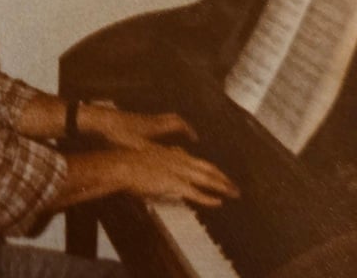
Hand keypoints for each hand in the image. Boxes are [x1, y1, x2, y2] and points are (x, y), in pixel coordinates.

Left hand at [92, 107, 197, 149]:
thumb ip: (155, 156)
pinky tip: (149, 144)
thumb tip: (170, 164)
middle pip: (171, 119)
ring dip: (167, 130)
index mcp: (154, 126)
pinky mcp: (129, 123)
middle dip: (181, 128)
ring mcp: (139, 121)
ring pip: (159, 122)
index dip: (188, 131)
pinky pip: (148, 125)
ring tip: (171, 142)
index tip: (194, 139)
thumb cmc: (117, 133)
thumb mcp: (139, 147)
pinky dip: (154, 133)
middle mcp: (149, 121)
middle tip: (187, 137)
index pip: (177, 124)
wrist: (97, 121)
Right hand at [116, 144, 239, 206]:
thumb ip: (161, 157)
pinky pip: (196, 193)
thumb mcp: (148, 156)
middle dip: (223, 178)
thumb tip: (167, 158)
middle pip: (207, 168)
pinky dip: (208, 198)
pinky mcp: (174, 183)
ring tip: (234, 193)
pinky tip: (218, 202)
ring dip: (222, 186)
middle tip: (235, 186)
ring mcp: (177, 171)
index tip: (220, 175)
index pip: (198, 161)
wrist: (122, 164)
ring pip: (206, 179)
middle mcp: (179, 160)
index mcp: (172, 154)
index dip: (211, 169)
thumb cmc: (129, 161)